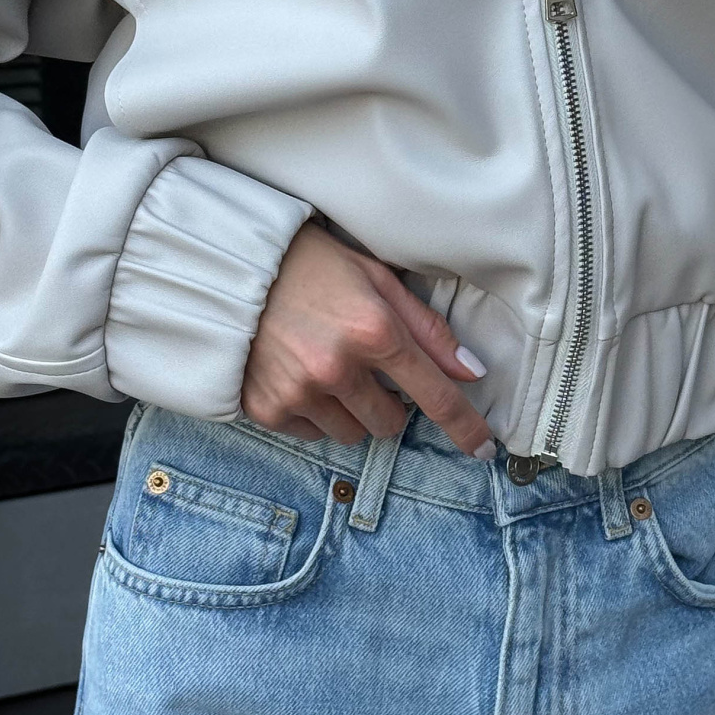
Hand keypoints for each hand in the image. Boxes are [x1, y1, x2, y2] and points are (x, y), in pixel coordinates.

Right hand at [241, 222, 496, 456]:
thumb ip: (427, 329)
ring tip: (327, 368)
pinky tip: (299, 374)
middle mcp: (338, 368)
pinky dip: (314, 413)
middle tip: (366, 368)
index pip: (435, 396)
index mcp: (373, 332)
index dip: (464, 427)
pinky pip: (312, 434)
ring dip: (351, 412)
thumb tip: (472, 371)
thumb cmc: (311, 266)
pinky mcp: (267, 409)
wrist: (231, 269)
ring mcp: (299, 393)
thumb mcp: (377, 279)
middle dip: (389, 404)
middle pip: (390, 424)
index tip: (484, 449)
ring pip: (351, 434)